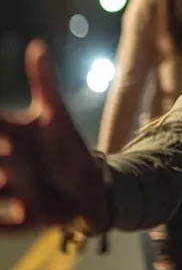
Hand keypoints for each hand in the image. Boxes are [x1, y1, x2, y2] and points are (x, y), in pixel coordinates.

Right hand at [0, 40, 107, 232]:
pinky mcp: (27, 218)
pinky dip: (10, 222)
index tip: (5, 133)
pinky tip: (20, 213)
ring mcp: (12, 193)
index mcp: (8, 137)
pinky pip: (11, 225)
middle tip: (6, 147)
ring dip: (0, 187)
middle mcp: (3, 166)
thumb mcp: (55, 114)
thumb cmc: (62, 146)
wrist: (85, 187)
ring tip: (7, 177)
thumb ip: (44, 83)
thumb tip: (37, 45)